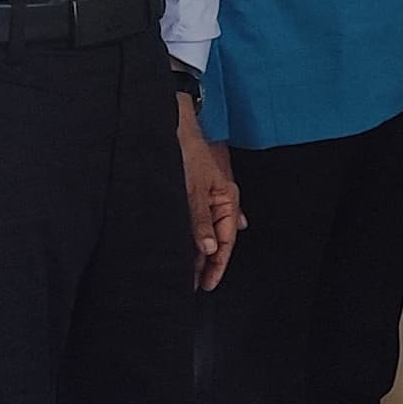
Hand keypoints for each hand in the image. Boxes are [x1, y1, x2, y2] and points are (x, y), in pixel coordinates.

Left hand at [178, 96, 240, 290]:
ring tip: (185, 268)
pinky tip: (189, 243)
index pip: (226, 240)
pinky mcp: (192, 190)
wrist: (174, 120)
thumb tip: (209, 248)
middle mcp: (219, 199)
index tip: (206, 283)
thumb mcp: (192, 189)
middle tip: (192, 282)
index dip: (217, 265)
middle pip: (216, 237)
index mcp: (227, 199)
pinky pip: (195, 219)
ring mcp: (206, 194)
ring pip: (204, 229)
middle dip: (205, 261)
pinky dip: (191, 233)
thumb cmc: (188, 147)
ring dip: (196, 248)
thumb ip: (199, 220)